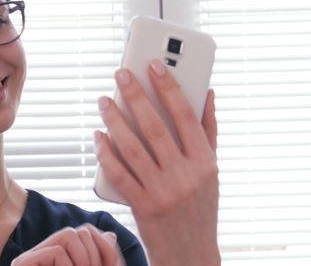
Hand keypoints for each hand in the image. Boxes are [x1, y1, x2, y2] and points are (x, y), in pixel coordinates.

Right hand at [11, 224, 124, 265]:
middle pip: (80, 230)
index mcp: (60, 254)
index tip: (116, 265)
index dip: (105, 247)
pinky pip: (55, 251)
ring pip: (69, 235)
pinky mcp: (22, 264)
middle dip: (96, 256)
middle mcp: (44, 251)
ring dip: (84, 260)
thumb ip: (102, 260)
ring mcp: (31, 257)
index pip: (86, 232)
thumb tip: (110, 235)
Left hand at [95, 59, 219, 265]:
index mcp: (205, 162)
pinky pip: (120, 174)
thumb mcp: (212, 170)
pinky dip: (106, 153)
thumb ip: (209, 131)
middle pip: (155, 127)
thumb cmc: (200, 207)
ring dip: (115, 121)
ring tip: (103, 101)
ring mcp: (163, 192)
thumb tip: (208, 92)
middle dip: (135, 96)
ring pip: (133, 148)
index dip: (169, 87)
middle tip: (120, 74)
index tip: (154, 64)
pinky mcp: (143, 207)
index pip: (186, 116)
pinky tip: (98, 136)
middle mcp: (186, 176)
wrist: (191, 254)